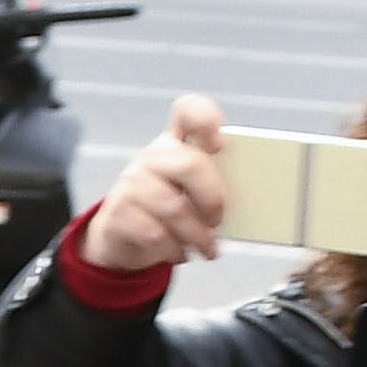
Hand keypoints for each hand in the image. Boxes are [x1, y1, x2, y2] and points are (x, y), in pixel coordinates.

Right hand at [86, 92, 232, 269]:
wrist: (121, 235)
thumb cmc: (170, 209)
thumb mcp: (191, 192)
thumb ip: (213, 186)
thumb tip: (249, 204)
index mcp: (178, 142)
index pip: (189, 112)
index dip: (206, 121)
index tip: (221, 145)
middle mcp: (153, 156)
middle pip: (190, 165)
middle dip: (213, 198)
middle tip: (219, 220)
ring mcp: (131, 181)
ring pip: (174, 208)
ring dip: (198, 236)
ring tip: (208, 250)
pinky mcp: (117, 211)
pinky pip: (154, 233)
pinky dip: (174, 249)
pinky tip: (181, 254)